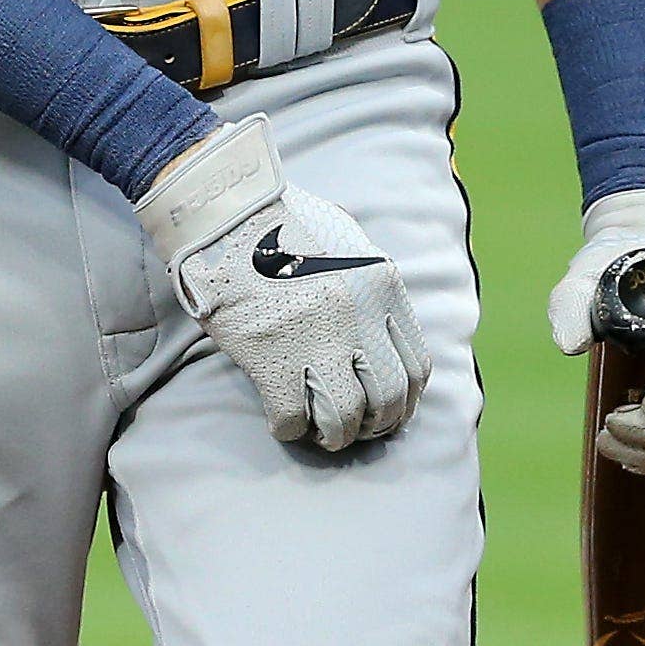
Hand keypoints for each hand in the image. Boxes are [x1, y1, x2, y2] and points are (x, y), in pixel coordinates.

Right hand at [135, 116, 433, 450]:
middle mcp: (359, 318)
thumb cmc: (284, 220)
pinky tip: (284, 422)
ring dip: (337, 435)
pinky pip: (292, 418)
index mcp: (383, 289)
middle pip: (389, 399)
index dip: (405, 399)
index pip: (416, 366)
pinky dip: (291, 430)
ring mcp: (316, 340)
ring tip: (324, 434)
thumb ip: (371, 284)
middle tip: (360, 429)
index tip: (389, 409)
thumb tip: (381, 325)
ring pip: (346, 418)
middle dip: (377, 425)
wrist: (227, 210)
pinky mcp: (270, 357)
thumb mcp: (349, 242)